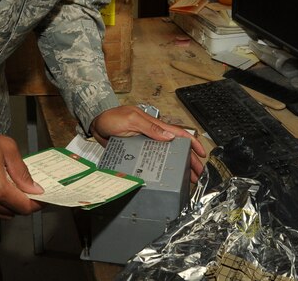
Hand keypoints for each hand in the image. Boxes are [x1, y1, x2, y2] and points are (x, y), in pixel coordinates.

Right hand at [0, 124, 43, 218]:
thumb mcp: (6, 148)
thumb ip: (22, 171)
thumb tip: (34, 188)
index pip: (24, 207)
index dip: (36, 204)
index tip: (42, 198)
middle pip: (12, 212)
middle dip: (22, 202)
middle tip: (25, 188)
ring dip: (7, 204)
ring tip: (6, 185)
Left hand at [90, 106, 206, 182]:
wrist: (96, 124)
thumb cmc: (112, 118)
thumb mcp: (131, 120)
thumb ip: (150, 127)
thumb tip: (168, 136)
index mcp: (155, 125)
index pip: (178, 133)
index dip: (192, 143)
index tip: (201, 153)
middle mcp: (153, 134)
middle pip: (176, 148)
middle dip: (189, 160)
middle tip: (196, 173)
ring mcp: (146, 143)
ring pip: (166, 156)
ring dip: (177, 166)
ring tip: (186, 179)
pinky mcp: (138, 150)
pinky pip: (152, 160)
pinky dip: (161, 168)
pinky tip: (165, 177)